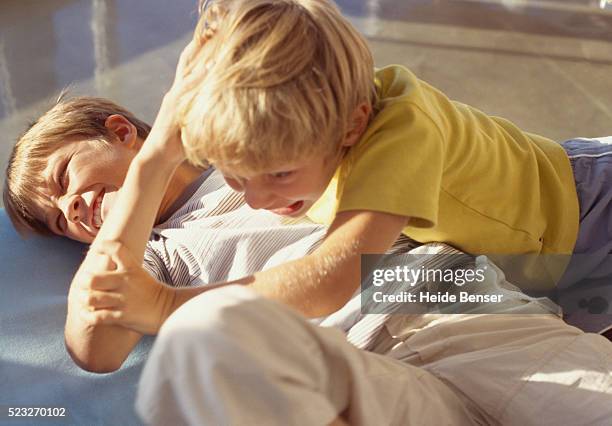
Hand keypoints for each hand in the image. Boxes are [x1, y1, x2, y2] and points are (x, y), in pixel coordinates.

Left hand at [68, 241, 175, 334]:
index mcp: (131, 268)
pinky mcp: (121, 316)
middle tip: (83, 285)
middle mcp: (125, 282)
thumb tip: (101, 259)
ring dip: (83, 300)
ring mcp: (122, 300)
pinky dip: (87, 315)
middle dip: (83, 282)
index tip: (97, 249)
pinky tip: (87, 313)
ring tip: (85, 300)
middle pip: (92, 279)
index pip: (116, 249)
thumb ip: (122, 266)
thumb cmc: (150, 291)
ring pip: (90, 299)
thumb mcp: (138, 273)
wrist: (167, 309)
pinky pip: (96, 317)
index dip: (104, 246)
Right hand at [144, 39, 210, 162]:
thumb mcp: (196, 122)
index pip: (193, 64)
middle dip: (200, 43)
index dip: (203, 48)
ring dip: (202, 54)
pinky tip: (209, 69)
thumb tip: (227, 109)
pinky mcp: (173, 108)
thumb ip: (207, 112)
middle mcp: (177, 91)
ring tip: (214, 38)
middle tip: (215, 27)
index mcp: (183, 92)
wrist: (158, 157)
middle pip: (189, 60)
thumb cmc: (181, 143)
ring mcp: (174, 98)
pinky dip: (198, 78)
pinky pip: (187, 89)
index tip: (216, 33)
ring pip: (189, 70)